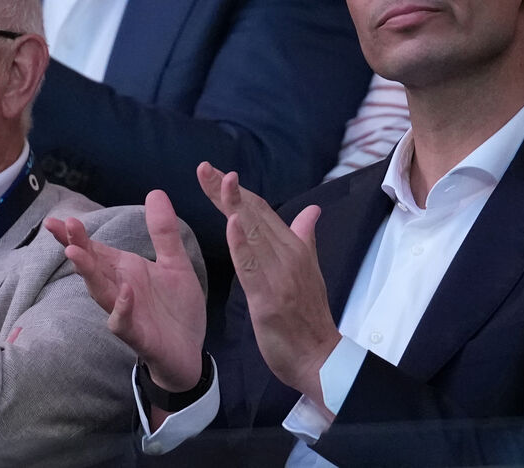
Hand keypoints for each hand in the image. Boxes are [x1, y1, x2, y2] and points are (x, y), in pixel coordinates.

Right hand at [47, 190, 205, 391]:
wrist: (191, 350)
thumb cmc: (176, 307)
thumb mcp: (174, 263)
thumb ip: (163, 231)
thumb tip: (155, 192)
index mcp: (126, 272)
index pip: (97, 250)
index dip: (77, 236)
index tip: (59, 218)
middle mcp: (120, 290)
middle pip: (93, 267)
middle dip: (77, 247)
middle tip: (62, 227)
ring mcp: (127, 314)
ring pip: (101, 293)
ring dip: (89, 274)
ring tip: (76, 254)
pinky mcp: (139, 336)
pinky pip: (124, 322)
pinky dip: (122, 308)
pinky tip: (124, 292)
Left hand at [196, 162, 338, 407]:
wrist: (320, 357)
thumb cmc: (309, 317)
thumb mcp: (309, 271)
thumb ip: (304, 238)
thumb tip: (312, 210)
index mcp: (294, 248)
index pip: (261, 211)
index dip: (237, 191)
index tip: (213, 173)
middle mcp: (288, 256)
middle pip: (254, 215)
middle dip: (227, 190)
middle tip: (203, 167)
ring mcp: (280, 276)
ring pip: (253, 234)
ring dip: (233, 205)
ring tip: (216, 181)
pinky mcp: (269, 298)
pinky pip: (252, 267)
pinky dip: (241, 243)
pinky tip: (231, 222)